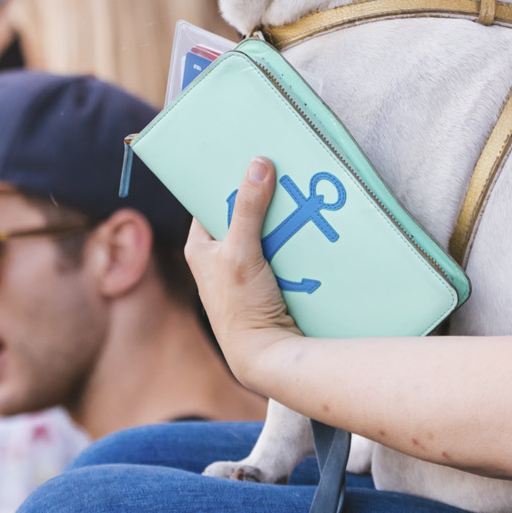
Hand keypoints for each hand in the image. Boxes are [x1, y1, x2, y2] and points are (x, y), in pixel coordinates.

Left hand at [183, 159, 301, 386]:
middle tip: (283, 168)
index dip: (227, 179)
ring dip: (282, 217)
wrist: (266, 356)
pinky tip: (311, 223)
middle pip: (242, 213)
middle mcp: (219, 256)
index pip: (210, 200)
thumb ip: (247, 208)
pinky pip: (282, 250)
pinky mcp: (269, 281)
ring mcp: (245, 269)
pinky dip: (293, 239)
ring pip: (265, 231)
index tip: (249, 156)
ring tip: (301, 190)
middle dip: (262, 195)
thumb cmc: (240, 306)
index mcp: (200, 246)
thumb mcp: (240, 250)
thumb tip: (258, 163)